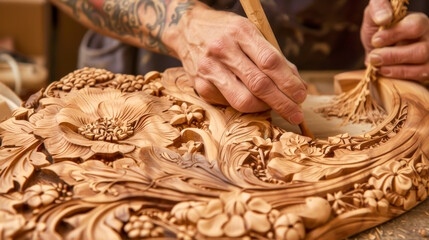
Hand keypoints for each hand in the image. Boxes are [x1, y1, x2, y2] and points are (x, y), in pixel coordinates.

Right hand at [171, 4, 306, 123]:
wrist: (187, 29)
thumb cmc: (226, 32)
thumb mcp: (250, 32)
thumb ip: (272, 57)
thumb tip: (297, 85)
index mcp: (240, 31)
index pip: (270, 62)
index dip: (289, 82)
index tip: (301, 95)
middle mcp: (222, 49)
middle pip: (259, 84)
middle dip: (282, 103)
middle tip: (296, 114)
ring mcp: (209, 69)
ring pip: (243, 100)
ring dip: (264, 109)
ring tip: (275, 109)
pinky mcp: (200, 85)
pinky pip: (229, 103)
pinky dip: (245, 106)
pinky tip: (252, 101)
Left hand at [361, 0, 428, 82]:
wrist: (377, 54)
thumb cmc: (378, 33)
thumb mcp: (374, 18)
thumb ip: (378, 8)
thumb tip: (384, 18)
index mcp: (418, 21)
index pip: (415, 26)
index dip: (394, 35)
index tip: (375, 40)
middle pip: (422, 50)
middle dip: (393, 56)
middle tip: (374, 57)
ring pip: (423, 66)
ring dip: (396, 68)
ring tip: (378, 66)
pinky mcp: (427, 70)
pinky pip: (421, 76)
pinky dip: (400, 76)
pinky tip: (385, 72)